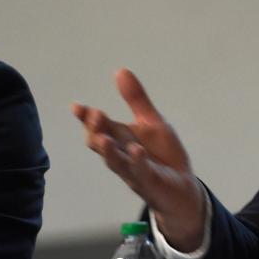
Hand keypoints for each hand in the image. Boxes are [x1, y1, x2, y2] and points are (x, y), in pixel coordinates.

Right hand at [71, 68, 204, 250]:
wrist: (182, 188)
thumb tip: (120, 70)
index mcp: (121, 140)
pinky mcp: (150, 183)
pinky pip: (141, 173)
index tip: (76, 106)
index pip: (99, 128)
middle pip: (102, 144)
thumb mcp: (152, 123)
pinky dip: (138, 162)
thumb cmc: (163, 156)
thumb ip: (136, 100)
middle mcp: (122, 156)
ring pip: (116, 162)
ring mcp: (134, 172)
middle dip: (96, 131)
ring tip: (104, 138)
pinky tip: (136, 151)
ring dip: (109, 151)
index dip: (87, 118)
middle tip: (94, 115)